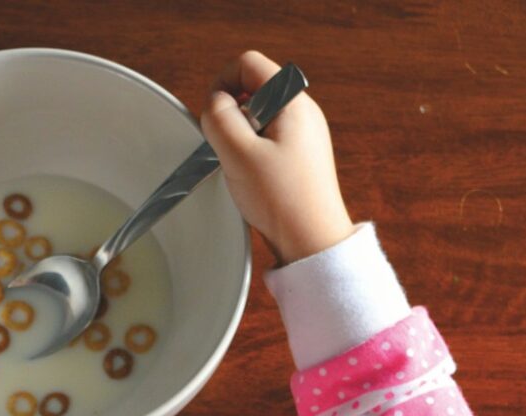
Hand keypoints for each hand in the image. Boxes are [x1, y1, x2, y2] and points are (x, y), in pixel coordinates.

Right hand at [199, 51, 355, 265]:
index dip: (222, 83)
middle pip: (252, 90)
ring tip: (244, 167)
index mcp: (292, 102)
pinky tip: (254, 178)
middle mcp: (302, 112)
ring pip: (256, 117)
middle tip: (230, 148)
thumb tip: (214, 103)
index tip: (213, 115)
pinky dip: (251, 153)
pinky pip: (265, 139)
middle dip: (231, 115)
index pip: (249, 64)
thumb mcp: (238, 154)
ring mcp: (302, 134)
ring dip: (239, 138)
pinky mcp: (299, 155)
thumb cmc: (283, 200)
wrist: (311, 241)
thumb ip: (218, 118)